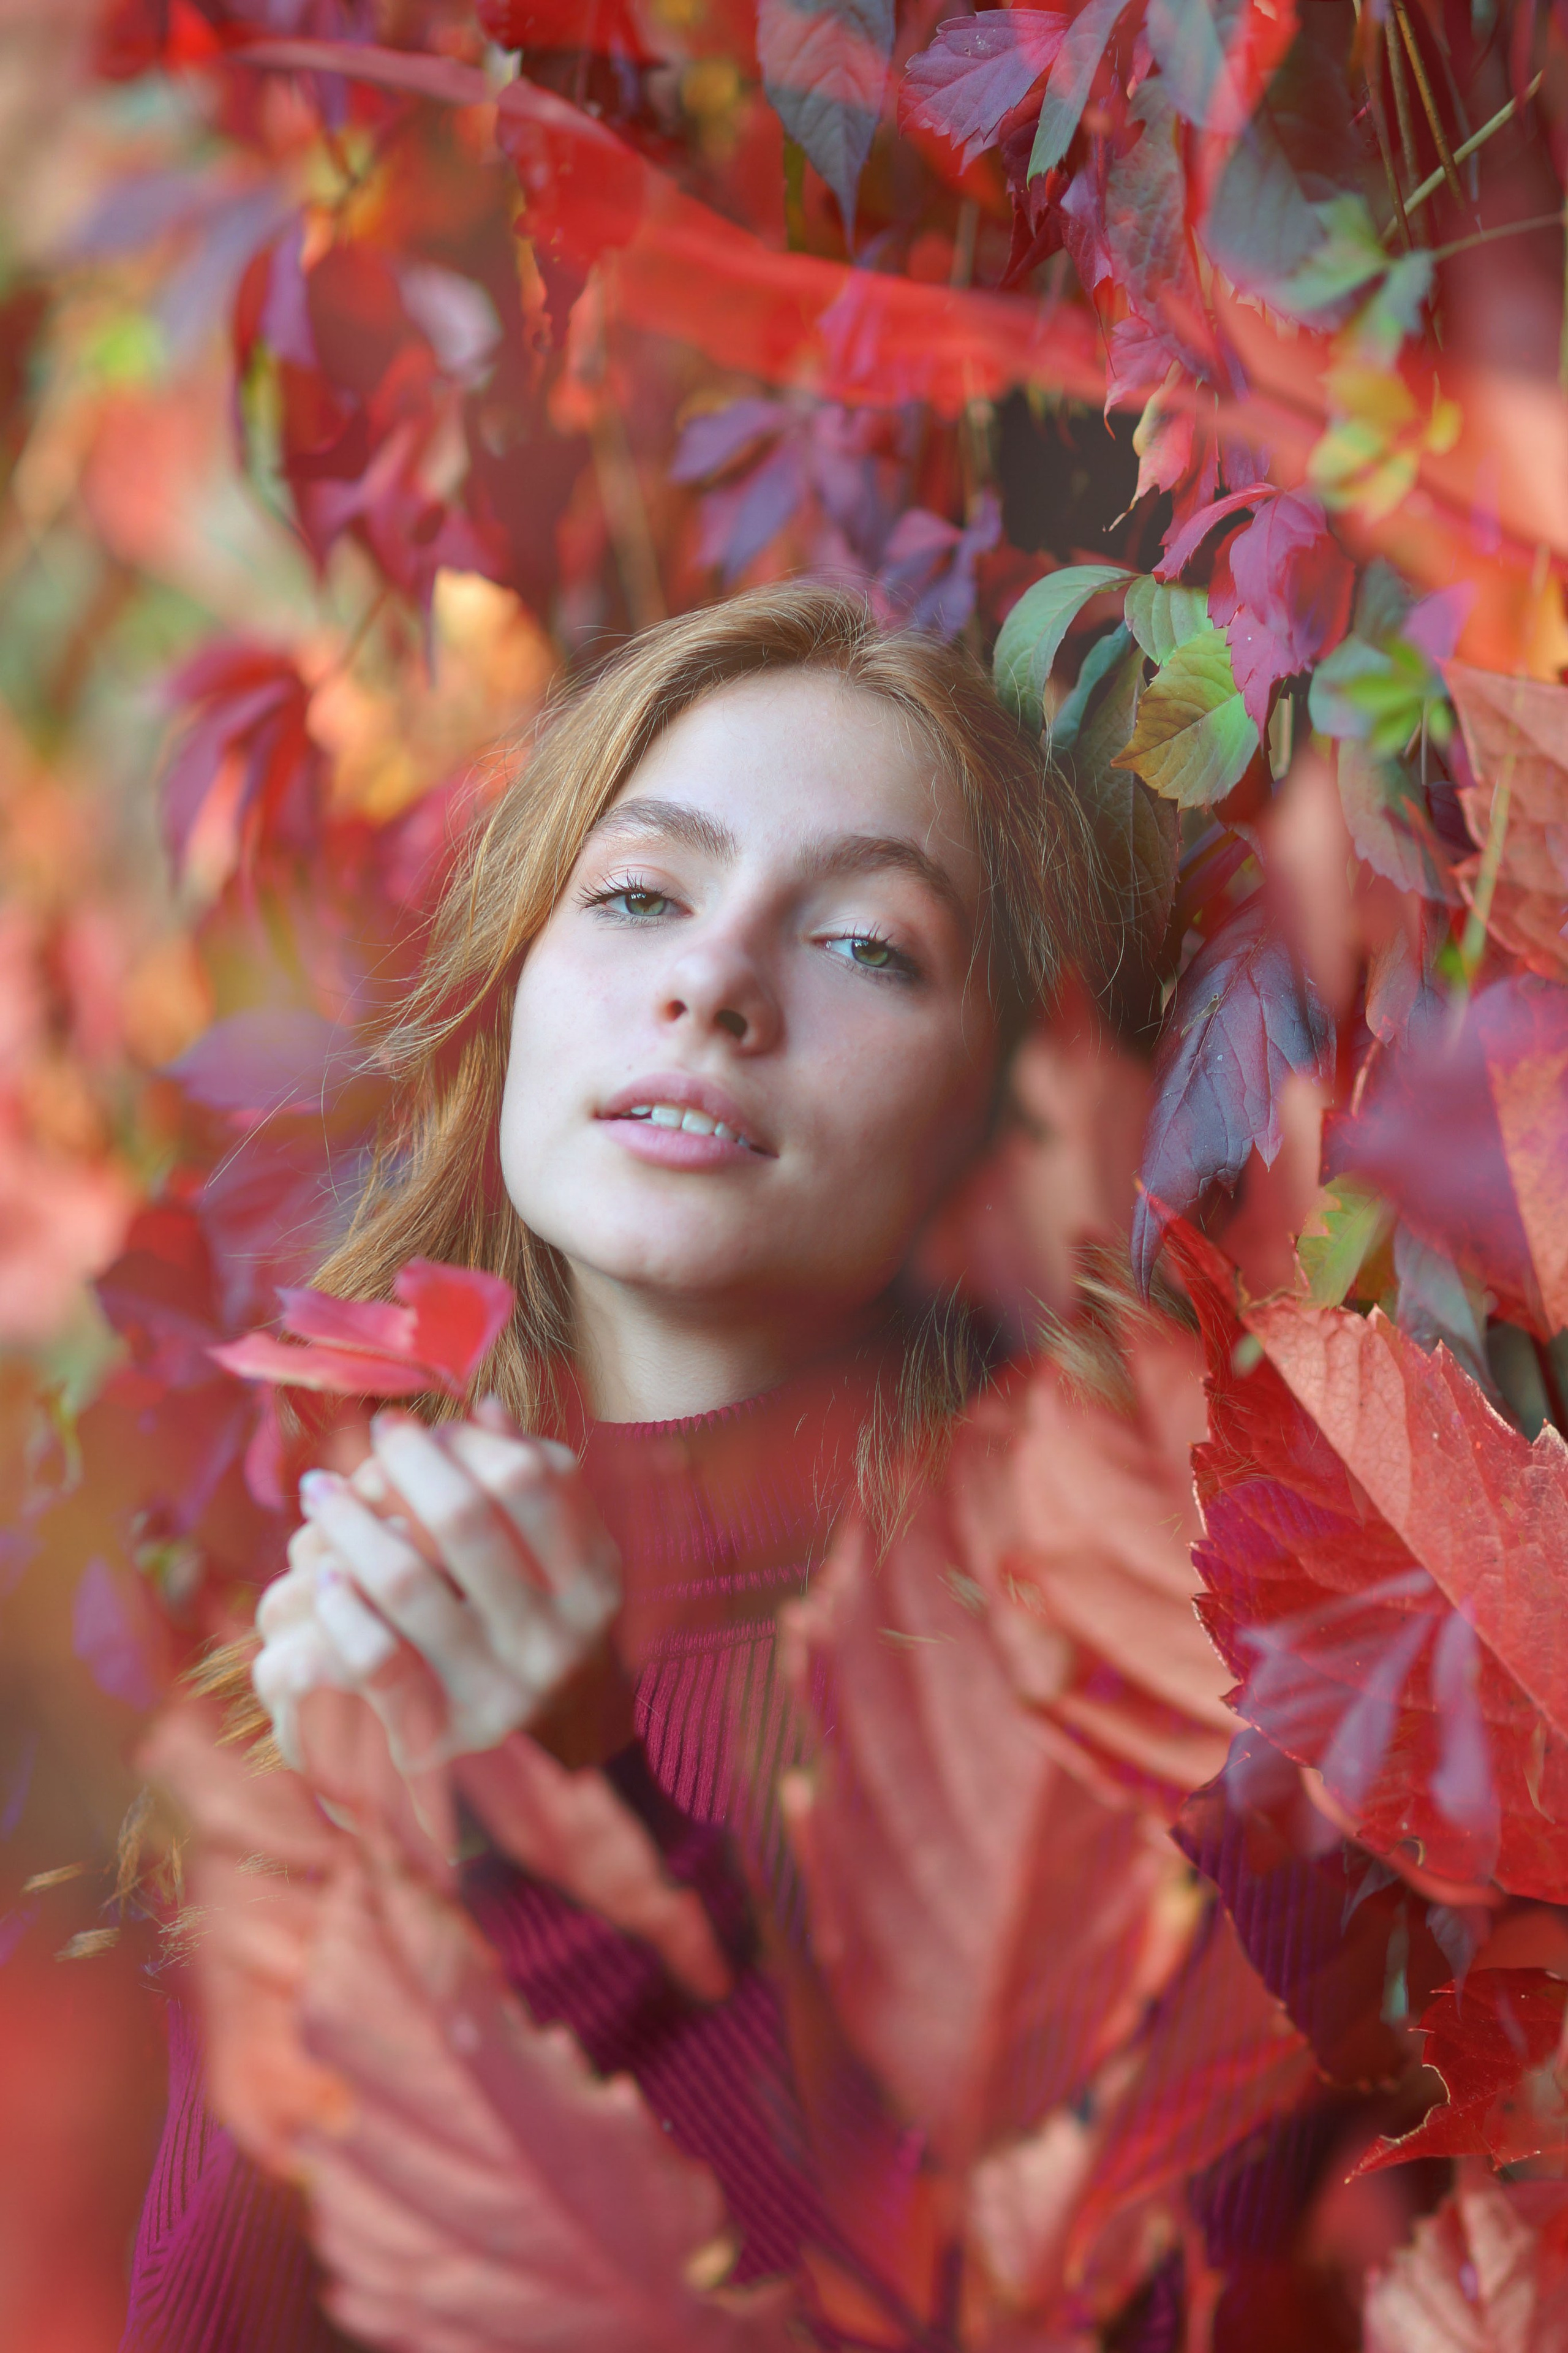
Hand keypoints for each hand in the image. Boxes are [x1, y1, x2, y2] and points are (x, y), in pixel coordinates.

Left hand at [254, 1402, 620, 1776]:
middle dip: (404, 1462)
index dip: (461, 1438)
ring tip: (320, 1489)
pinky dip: (341, 1610)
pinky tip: (321, 1576)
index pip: (527, 1477)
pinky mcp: (439, 1736)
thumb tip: (488, 1410)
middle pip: (464, 1516)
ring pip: (408, 1581)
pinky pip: (376, 1660)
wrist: (519, 1761)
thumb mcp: (548, 1556)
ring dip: (349, 1522)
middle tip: (369, 1437)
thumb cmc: (521, 1624)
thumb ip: (528, 1484)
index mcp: (591, 1581)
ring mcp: (499, 1693)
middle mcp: (556, 1639)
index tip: (413, 1423)